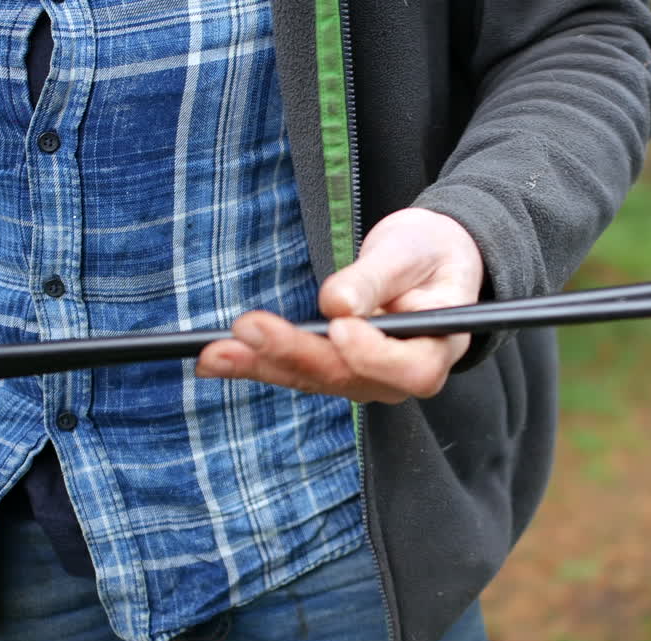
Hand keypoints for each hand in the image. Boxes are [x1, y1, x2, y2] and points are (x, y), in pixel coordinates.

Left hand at [194, 208, 483, 402]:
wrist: (425, 260)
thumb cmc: (429, 253)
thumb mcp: (410, 252)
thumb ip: (377, 279)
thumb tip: (336, 304)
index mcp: (437, 348)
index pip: (411, 369)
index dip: (374, 356)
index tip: (340, 326)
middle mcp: (399, 376)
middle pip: (349, 377)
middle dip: (295, 353)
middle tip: (251, 327)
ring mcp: (365, 378)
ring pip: (314, 379)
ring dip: (262, 364)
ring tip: (215, 351)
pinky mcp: (334, 369)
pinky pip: (294, 371)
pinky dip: (254, 364)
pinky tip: (214, 360)